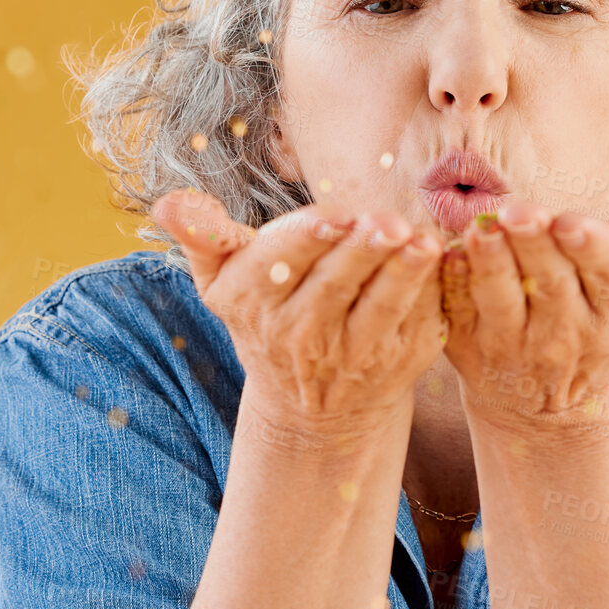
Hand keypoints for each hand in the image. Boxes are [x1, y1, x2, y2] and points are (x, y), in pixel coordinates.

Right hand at [151, 189, 447, 435]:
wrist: (309, 406)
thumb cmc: (266, 316)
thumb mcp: (224, 281)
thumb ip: (204, 236)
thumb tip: (169, 202)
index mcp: (253, 304)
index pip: (278, 264)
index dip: (308, 240)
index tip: (334, 217)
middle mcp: (299, 337)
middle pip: (334, 284)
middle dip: (362, 250)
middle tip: (388, 222)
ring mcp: (350, 356)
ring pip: (378, 309)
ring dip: (403, 275)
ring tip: (422, 243)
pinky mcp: (395, 366)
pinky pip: (414, 324)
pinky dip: (430, 293)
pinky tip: (440, 263)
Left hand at [440, 201, 608, 435]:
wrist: (555, 399)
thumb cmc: (608, 321)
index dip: (590, 246)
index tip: (570, 221)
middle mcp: (571, 335)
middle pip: (552, 280)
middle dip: (535, 242)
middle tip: (518, 211)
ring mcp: (518, 346)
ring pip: (503, 298)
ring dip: (491, 262)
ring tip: (482, 231)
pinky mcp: (472, 350)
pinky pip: (461, 313)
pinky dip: (454, 284)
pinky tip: (448, 256)